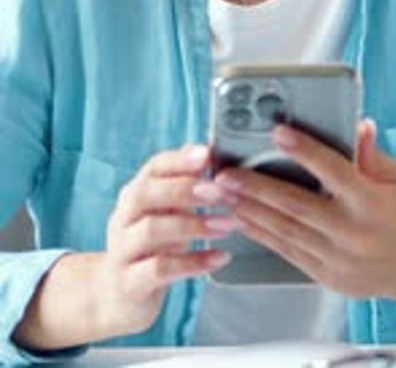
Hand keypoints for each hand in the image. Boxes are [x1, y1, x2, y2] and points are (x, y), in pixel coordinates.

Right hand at [93, 144, 235, 337]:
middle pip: (145, 194)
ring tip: (227, 225)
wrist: (116, 296)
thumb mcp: (165, 213)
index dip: (180, 160)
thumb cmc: (151, 247)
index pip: (153, 168)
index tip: (208, 156)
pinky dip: (193, 262)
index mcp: (135, 195)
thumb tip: (208, 152)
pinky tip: (220, 257)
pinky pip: (160, 269)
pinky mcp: (129, 284)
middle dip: (185, 190)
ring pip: (151, 230)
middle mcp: (123, 218)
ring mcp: (122, 251)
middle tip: (220, 193)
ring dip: (193, 225)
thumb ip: (183, 184)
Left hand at [212, 120, 395, 302]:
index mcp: (372, 202)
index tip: (278, 134)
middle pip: (297, 205)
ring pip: (285, 230)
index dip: (305, 151)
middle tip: (226, 173)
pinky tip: (242, 218)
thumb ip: (370, 153)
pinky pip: (287, 252)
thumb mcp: (395, 178)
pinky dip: (261, 234)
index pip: (334, 171)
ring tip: (223, 194)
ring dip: (249, 210)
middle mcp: (353, 232)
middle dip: (256, 187)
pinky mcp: (326, 276)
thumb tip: (357, 123)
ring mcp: (338, 258)